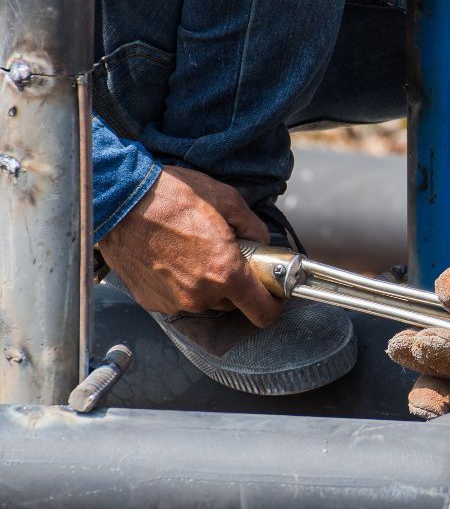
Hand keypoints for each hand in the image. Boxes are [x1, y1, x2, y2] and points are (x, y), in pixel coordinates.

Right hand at [98, 166, 282, 326]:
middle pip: (233, 304)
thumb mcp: (227, 200)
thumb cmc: (169, 196)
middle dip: (236, 283)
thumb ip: (253, 226)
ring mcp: (173, 301)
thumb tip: (260, 240)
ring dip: (208, 283)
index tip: (273, 293)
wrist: (117, 200)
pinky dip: (182, 283)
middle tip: (227, 255)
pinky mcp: (151, 300)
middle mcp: (201, 295)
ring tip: (195, 251)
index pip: (263, 312)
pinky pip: (178, 297)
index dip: (274, 304)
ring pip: (205, 300)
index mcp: (225, 273)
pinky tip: (173, 257)